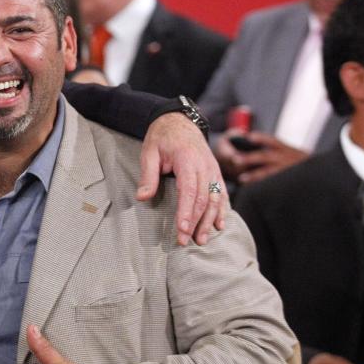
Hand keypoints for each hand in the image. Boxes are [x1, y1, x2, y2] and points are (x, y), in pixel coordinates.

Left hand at [137, 112, 227, 245]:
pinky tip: (219, 226)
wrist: (180, 121)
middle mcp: (205, 166)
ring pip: (215, 199)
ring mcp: (213, 170)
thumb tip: (142, 198)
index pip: (189, 191)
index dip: (186, 212)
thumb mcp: (149, 152)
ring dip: (209, 221)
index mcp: (188, 160)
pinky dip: (221, 211)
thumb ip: (148, 176)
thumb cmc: (162, 137)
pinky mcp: (215, 173)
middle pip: (203, 199)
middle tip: (187, 242)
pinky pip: (221, 194)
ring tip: (202, 240)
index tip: (182, 230)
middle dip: (196, 223)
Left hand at [232, 132, 307, 183]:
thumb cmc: (305, 166)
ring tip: (241, 178)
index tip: (249, 136)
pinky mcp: (290, 182)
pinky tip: (254, 190)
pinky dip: (264, 186)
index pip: (273, 141)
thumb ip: (281, 151)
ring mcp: (288, 171)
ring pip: (268, 172)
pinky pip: (274, 185)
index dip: (261, 138)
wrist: (325, 176)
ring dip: (254, 175)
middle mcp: (288, 159)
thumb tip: (255, 145)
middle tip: (234, 159)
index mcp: (289, 150)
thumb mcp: (298, 155)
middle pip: (265, 157)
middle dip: (249, 158)